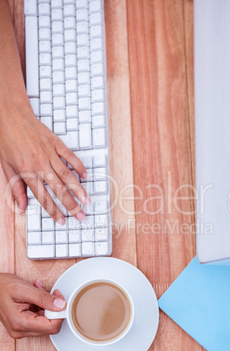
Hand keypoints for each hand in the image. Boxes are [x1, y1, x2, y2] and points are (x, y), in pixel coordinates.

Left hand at [0, 97, 90, 223]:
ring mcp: (50, 153)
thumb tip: (20, 207)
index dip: (54, 210)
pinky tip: (84, 176)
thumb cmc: (6, 141)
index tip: (62, 220)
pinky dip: (78, 166)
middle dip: (71, 204)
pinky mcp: (56, 143)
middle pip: (59, 189)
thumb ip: (15, 189)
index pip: (44, 197)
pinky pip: (70, 156)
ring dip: (78, 189)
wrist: (10, 117)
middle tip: (81, 215)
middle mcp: (41, 165)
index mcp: (27, 172)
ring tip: (87, 200)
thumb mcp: (6, 168)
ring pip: (68, 175)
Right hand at [0, 273, 66, 337]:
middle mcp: (20, 330)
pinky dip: (42, 307)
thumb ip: (44, 298)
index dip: (60, 314)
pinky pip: (39, 319)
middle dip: (54, 309)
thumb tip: (61, 305)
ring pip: (45, 323)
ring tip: (40, 292)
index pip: (51, 327)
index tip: (62, 301)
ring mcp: (20, 329)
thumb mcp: (24, 289)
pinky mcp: (22, 326)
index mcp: (20, 323)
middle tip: (53, 294)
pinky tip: (37, 296)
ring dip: (47, 306)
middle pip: (50, 326)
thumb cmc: (2, 287)